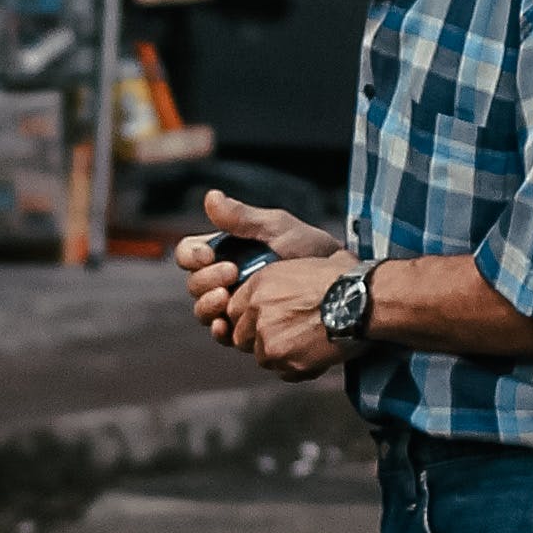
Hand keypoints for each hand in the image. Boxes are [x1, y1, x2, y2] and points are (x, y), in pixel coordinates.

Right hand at [173, 186, 346, 346]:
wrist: (341, 287)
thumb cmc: (312, 252)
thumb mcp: (279, 229)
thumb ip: (243, 217)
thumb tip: (210, 197)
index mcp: (226, 252)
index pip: (191, 253)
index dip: (192, 255)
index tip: (208, 254)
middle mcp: (225, 281)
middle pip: (194, 284)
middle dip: (205, 279)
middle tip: (231, 273)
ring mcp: (236, 306)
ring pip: (203, 311)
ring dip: (207, 305)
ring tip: (225, 298)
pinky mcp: (248, 331)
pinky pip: (224, 335)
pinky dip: (219, 331)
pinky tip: (225, 326)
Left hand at [227, 251, 348, 377]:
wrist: (364, 300)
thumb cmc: (344, 278)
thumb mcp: (302, 264)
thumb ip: (279, 281)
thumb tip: (282, 286)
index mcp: (259, 285)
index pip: (233, 311)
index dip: (249, 318)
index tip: (265, 320)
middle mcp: (258, 312)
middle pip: (242, 338)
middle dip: (259, 340)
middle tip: (287, 335)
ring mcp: (270, 339)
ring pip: (263, 358)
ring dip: (281, 355)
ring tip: (307, 343)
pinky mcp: (288, 361)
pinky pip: (284, 373)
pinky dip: (298, 369)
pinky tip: (316, 354)